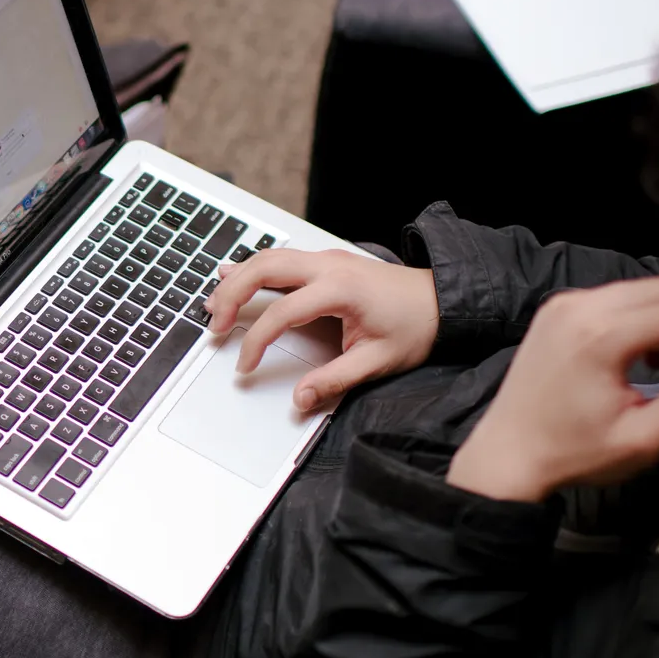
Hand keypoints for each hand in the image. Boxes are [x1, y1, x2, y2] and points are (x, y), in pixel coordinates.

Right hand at [206, 248, 438, 411]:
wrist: (445, 300)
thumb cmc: (416, 327)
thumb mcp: (378, 362)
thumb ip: (335, 380)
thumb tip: (300, 400)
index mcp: (339, 290)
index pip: (281, 313)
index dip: (256, 342)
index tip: (245, 366)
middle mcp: (328, 267)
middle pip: (263, 269)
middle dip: (232, 295)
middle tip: (214, 323)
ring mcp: (327, 259)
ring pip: (268, 257)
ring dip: (237, 277)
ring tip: (214, 301)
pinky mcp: (327, 261)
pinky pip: (281, 257)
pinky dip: (254, 267)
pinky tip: (234, 274)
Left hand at [447, 277, 658, 501]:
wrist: (507, 453)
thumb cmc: (574, 453)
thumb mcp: (646, 439)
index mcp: (602, 335)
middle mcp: (581, 306)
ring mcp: (565, 302)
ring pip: (645, 289)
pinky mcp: (558, 307)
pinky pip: (617, 296)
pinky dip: (643, 317)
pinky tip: (646, 357)